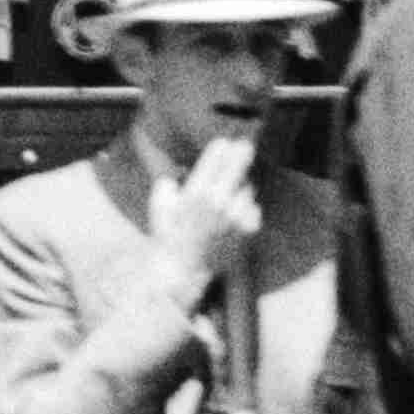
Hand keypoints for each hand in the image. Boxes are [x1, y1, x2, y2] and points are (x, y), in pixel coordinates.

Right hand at [146, 131, 262, 305]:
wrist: (185, 271)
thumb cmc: (169, 237)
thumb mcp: (159, 205)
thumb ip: (168, 182)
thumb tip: (180, 171)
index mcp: (197, 191)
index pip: (217, 154)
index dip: (222, 146)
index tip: (225, 142)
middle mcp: (220, 200)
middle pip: (240, 162)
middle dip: (242, 151)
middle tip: (245, 145)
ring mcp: (237, 215)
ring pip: (249, 187)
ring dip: (242, 186)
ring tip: (230, 195)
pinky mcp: (249, 229)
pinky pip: (254, 208)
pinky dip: (247, 209)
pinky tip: (234, 215)